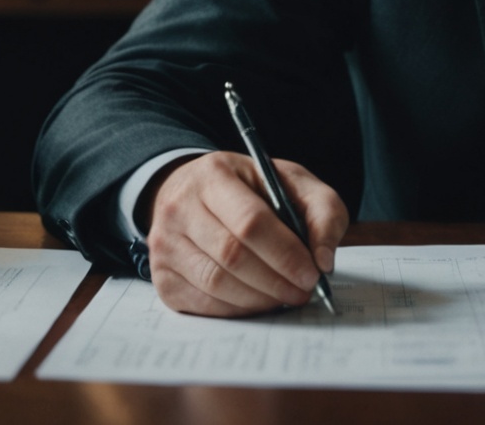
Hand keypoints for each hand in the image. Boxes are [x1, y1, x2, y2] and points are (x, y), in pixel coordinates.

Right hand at [141, 150, 347, 316]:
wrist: (194, 193)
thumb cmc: (250, 190)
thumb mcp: (292, 182)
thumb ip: (322, 212)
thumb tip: (324, 261)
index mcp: (213, 174)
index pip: (250, 221)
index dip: (284, 253)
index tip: (312, 273)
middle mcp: (179, 207)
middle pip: (232, 255)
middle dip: (276, 280)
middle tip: (304, 291)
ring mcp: (163, 244)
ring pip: (215, 283)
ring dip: (259, 299)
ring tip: (286, 296)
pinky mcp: (161, 277)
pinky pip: (202, 304)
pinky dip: (237, 310)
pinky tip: (259, 301)